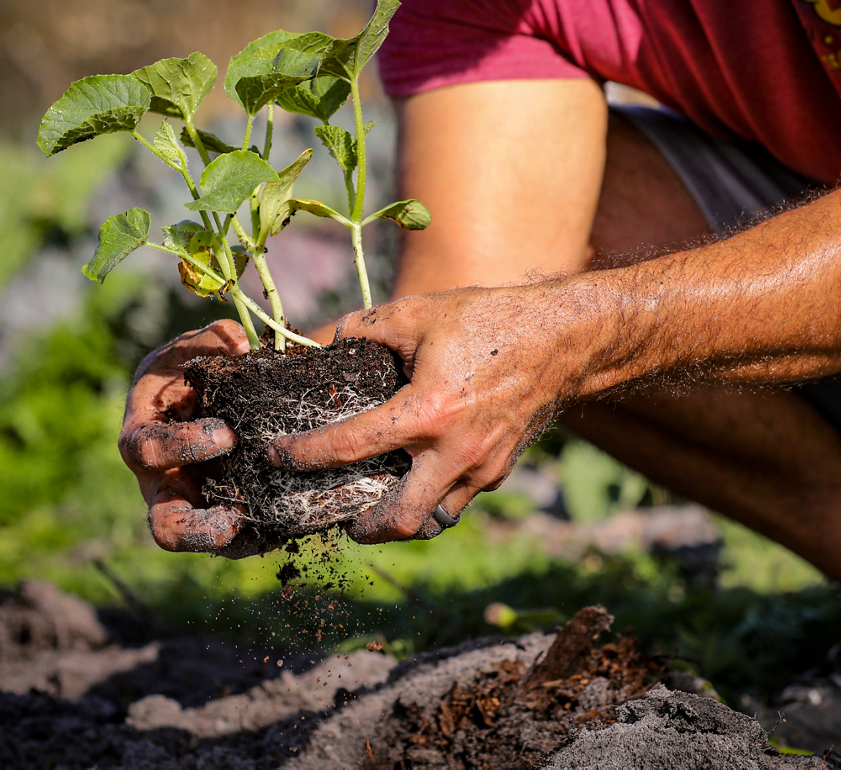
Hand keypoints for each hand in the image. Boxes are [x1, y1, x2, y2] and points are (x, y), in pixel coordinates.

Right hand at [120, 320, 268, 557]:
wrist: (206, 402)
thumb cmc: (189, 373)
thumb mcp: (191, 349)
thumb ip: (211, 341)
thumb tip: (241, 343)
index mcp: (142, 437)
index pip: (148, 451)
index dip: (184, 446)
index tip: (228, 434)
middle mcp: (160, 484)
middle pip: (164, 527)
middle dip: (196, 528)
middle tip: (236, 513)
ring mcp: (191, 508)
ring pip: (209, 547)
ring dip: (239, 541)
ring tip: (269, 526)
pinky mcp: (222, 521)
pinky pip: (240, 543)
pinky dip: (264, 536)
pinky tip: (292, 520)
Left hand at [268, 285, 579, 542]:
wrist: (564, 337)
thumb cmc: (489, 320)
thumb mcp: (419, 313)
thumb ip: (362, 327)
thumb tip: (318, 340)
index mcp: (428, 412)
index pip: (350, 447)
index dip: (304, 456)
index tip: (276, 457)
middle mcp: (455, 451)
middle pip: (399, 521)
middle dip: (362, 528)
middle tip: (340, 516)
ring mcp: (482, 467)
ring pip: (433, 518)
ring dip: (400, 517)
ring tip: (376, 502)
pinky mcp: (501, 470)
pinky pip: (458, 498)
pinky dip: (433, 496)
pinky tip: (418, 475)